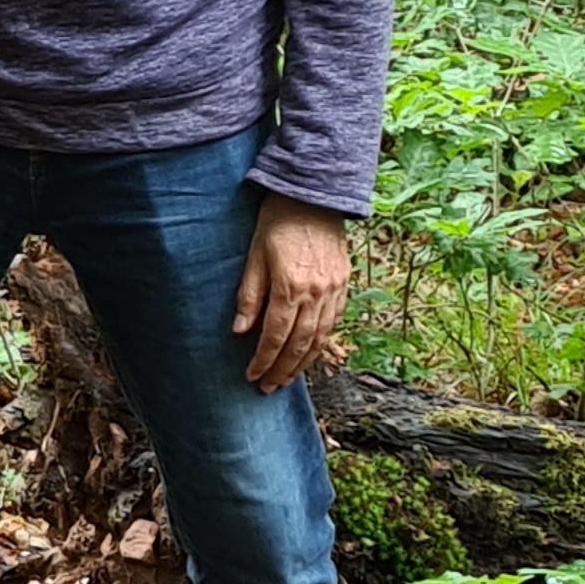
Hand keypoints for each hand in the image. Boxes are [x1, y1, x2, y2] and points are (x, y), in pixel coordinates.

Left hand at [231, 193, 351, 391]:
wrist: (314, 196)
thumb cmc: (277, 222)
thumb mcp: (254, 255)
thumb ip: (249, 295)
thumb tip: (240, 331)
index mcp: (291, 286)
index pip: (276, 335)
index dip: (263, 360)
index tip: (252, 376)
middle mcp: (317, 292)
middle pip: (300, 343)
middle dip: (283, 370)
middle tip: (268, 388)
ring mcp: (334, 290)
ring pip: (321, 337)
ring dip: (304, 363)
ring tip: (287, 379)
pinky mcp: (344, 284)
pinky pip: (334, 322)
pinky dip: (322, 343)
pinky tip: (310, 353)